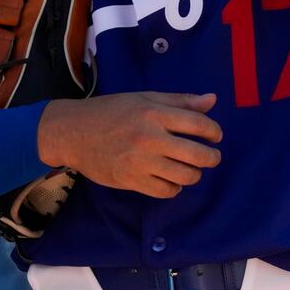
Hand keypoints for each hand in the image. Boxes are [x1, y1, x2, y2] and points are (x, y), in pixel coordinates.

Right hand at [38, 91, 221, 198]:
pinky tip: (171, 179)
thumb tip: (213, 100)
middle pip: (197, 155)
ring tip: (190, 168)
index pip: (199, 124)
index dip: (214, 132)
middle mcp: (149, 137)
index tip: (215, 136)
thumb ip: (180, 101)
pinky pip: (165, 191)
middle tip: (211, 157)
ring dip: (194, 174)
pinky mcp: (130, 181)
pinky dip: (174, 187)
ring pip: (184, 176)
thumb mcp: (145, 98)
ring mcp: (140, 162)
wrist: (74, 132)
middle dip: (212, 158)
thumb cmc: (112, 111)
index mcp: (154, 112)